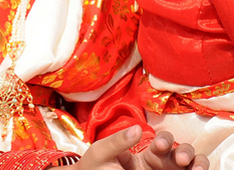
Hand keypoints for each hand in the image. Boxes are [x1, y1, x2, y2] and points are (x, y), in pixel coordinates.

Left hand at [74, 126, 207, 169]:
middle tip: (180, 159)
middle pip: (184, 152)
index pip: (163, 142)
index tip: (158, 145)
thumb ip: (117, 141)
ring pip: (193, 167)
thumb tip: (138, 129)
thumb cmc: (94, 168)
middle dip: (187, 152)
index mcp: (146, 153)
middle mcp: (161, 164)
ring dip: (199, 164)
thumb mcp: (101, 152)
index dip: (165, 140)